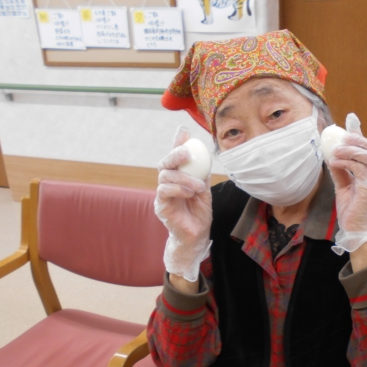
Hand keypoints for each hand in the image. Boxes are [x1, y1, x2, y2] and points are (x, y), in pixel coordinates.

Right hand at [155, 129, 212, 281]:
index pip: (175, 157)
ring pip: (165, 175)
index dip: (177, 143)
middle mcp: (167, 183)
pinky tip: (189, 192)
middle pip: (165, 162)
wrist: (196, 236)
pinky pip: (164, 191)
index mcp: (178, 177)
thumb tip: (205, 156)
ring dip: (183, 177)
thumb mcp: (204, 191)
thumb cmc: (199, 214)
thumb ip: (202, 174)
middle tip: (187, 153)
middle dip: (175, 153)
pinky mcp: (161, 205)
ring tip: (198, 186)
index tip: (184, 131)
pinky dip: (178, 188)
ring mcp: (162, 194)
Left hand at [327, 113, 366, 255]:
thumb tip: (332, 156)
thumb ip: (341, 171)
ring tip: (336, 150)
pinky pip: (360, 169)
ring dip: (351, 150)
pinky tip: (334, 161)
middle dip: (359, 139)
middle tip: (342, 136)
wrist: (355, 232)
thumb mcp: (343, 187)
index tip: (351, 119)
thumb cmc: (351, 212)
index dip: (361, 134)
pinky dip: (346, 162)